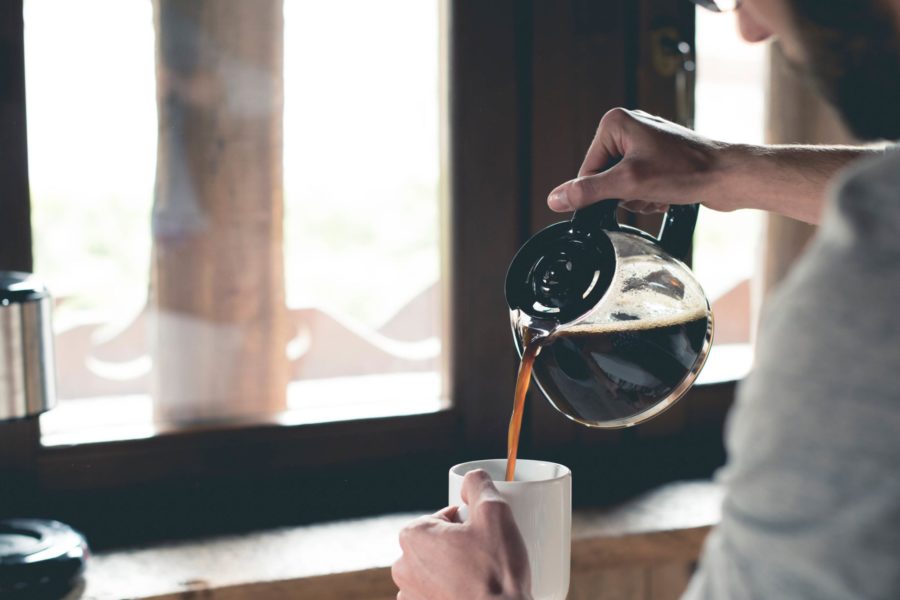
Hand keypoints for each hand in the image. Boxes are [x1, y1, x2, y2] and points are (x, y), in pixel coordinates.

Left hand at [392, 470, 531, 599]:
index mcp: (413, 535)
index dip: (469, 522)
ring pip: (436, 570)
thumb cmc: (497, 572)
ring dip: (454, 569)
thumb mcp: (495, 512)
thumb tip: (471, 478)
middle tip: (486, 556)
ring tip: (481, 578)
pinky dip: (450, 592)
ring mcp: (410, 595)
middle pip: (437, 543)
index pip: (444, 516)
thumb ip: (479, 484)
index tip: (485, 536)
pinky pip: (435, 594)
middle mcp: (403, 566)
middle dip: (460, 545)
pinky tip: (471, 594)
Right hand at [547, 107, 735, 214]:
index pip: (587, 170)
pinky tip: (667, 194)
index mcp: (615, 123)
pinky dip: (649, 195)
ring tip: (660, 192)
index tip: (625, 195)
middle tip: (647, 192)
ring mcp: (644, 141)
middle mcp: (628, 127)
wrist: (729, 176)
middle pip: (604, 178)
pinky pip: (638, 184)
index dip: (602, 192)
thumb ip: (588, 192)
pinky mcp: (658, 156)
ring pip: (622, 185)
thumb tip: (556, 199)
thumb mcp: (629, 184)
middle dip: (624, 194)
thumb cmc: (687, 171)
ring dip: (638, 198)